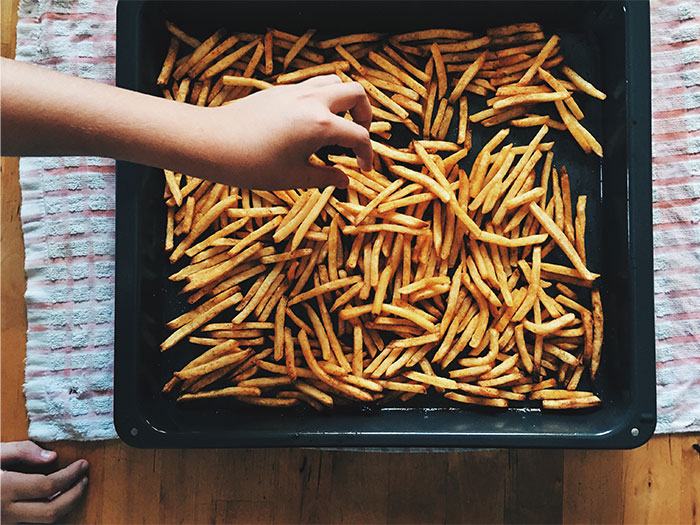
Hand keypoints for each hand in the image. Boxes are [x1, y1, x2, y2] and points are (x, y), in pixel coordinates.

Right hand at [1, 441, 88, 523]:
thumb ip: (20, 451)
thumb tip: (52, 457)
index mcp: (2, 489)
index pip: (48, 486)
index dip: (71, 476)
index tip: (83, 465)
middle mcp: (3, 513)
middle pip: (51, 511)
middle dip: (75, 494)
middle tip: (84, 478)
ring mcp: (3, 524)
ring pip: (43, 522)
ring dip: (64, 506)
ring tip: (74, 487)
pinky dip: (46, 514)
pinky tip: (53, 499)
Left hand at [196, 75, 372, 188]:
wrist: (212, 143)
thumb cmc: (252, 165)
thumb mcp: (294, 177)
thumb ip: (325, 177)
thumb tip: (345, 181)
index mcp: (321, 125)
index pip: (360, 136)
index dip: (367, 154)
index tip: (363, 168)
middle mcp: (312, 101)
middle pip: (356, 93)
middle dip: (365, 114)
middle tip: (359, 135)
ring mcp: (295, 91)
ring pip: (334, 82)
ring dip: (344, 100)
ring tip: (338, 124)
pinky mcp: (279, 90)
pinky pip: (312, 85)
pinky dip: (322, 98)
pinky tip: (311, 122)